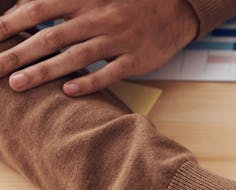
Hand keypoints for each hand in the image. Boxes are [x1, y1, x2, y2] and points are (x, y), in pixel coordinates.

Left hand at [0, 0, 197, 95]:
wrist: (176, 8)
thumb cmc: (127, 2)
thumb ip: (61, 0)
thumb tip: (20, 5)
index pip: (37, 8)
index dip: (9, 23)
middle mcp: (98, 18)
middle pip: (51, 36)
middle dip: (17, 53)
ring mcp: (118, 40)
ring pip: (76, 57)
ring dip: (44, 71)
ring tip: (17, 84)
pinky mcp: (137, 59)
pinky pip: (110, 73)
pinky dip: (90, 82)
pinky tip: (69, 92)